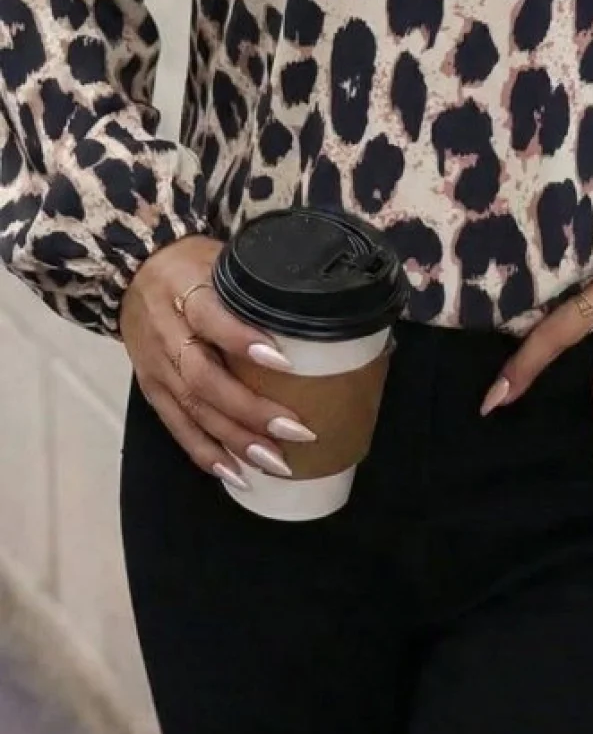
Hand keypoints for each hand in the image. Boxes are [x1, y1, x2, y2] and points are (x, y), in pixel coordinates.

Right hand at [118, 235, 319, 489]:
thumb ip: (257, 285)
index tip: (284, 359)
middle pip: (203, 378)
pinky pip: (176, 426)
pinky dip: (205, 454)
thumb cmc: (193, 264)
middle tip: (296, 430)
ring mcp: (156, 366)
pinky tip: (235, 474)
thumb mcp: (223, 259)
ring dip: (234, 441)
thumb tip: (321, 309)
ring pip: (192, 409)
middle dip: (249, 409)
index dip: (242, 340)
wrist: (132, 269)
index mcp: (185, 290)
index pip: (211, 317)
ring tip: (275, 463)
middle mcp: (167, 333)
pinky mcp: (151, 389)